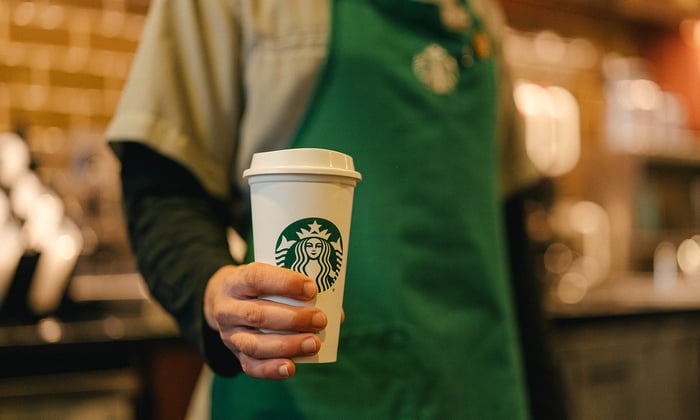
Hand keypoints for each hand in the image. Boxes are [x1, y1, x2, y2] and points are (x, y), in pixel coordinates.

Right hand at [204, 262, 326, 379]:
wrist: (222, 301)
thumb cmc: (257, 286)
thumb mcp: (267, 276)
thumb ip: (295, 289)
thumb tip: (337, 313)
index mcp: (236, 281)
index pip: (256, 278)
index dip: (284, 282)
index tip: (311, 288)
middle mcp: (227, 308)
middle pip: (257, 315)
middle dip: (293, 319)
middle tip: (321, 319)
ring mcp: (229, 334)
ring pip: (255, 344)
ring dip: (288, 345)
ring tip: (314, 344)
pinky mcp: (235, 354)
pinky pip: (251, 366)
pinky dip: (271, 369)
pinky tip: (291, 368)